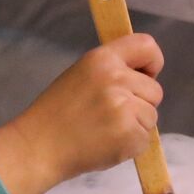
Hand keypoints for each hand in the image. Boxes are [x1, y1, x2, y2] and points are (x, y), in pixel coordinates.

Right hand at [0, 33, 163, 193]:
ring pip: (151, 115)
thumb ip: (111, 70)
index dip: (153, 62)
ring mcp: (124, 107)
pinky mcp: (129, 134)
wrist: (38, 147)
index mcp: (102, 59)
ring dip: (135, 126)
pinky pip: (145, 139)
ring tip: (104, 130)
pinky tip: (106, 144)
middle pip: (154, 90)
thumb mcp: (80, 75)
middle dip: (140, 104)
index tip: (146, 75)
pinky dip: (130, 145)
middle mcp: (116, 79)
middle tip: (110, 114)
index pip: (146, 46)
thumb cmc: (57, 114)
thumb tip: (142, 76)